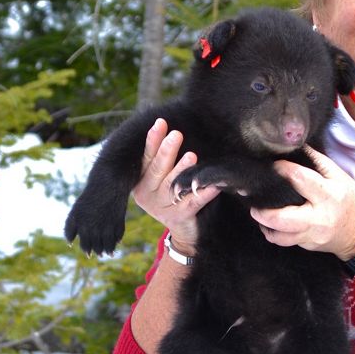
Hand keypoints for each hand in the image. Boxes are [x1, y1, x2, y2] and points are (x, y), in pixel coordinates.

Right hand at [132, 118, 220, 254]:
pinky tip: (213, 185)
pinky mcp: (180, 217)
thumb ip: (161, 158)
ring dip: (182, 170)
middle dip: (167, 151)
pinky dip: (203, 193)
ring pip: (172, 186)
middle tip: (176, 134)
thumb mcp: (161, 178)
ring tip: (191, 156)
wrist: (183, 230)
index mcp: (141, 182)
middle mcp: (147, 195)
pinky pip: (193, 202)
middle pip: (157, 170)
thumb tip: (169, 126)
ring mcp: (162, 207)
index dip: (153, 141)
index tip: (161, 122)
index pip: (146, 158)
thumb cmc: (172, 196)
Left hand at [249, 146, 354, 260]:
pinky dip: (273, 232)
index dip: (281, 170)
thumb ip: (316, 162)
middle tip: (252, 200)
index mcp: (328, 195)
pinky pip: (284, 242)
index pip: (299, 179)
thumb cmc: (350, 200)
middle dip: (261, 210)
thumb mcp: (339, 176)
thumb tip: (294, 147)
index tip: (272, 165)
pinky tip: (271, 223)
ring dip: (264, 224)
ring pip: (278, 236)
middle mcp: (318, 218)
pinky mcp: (307, 246)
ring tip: (259, 212)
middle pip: (281, 218)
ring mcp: (311, 236)